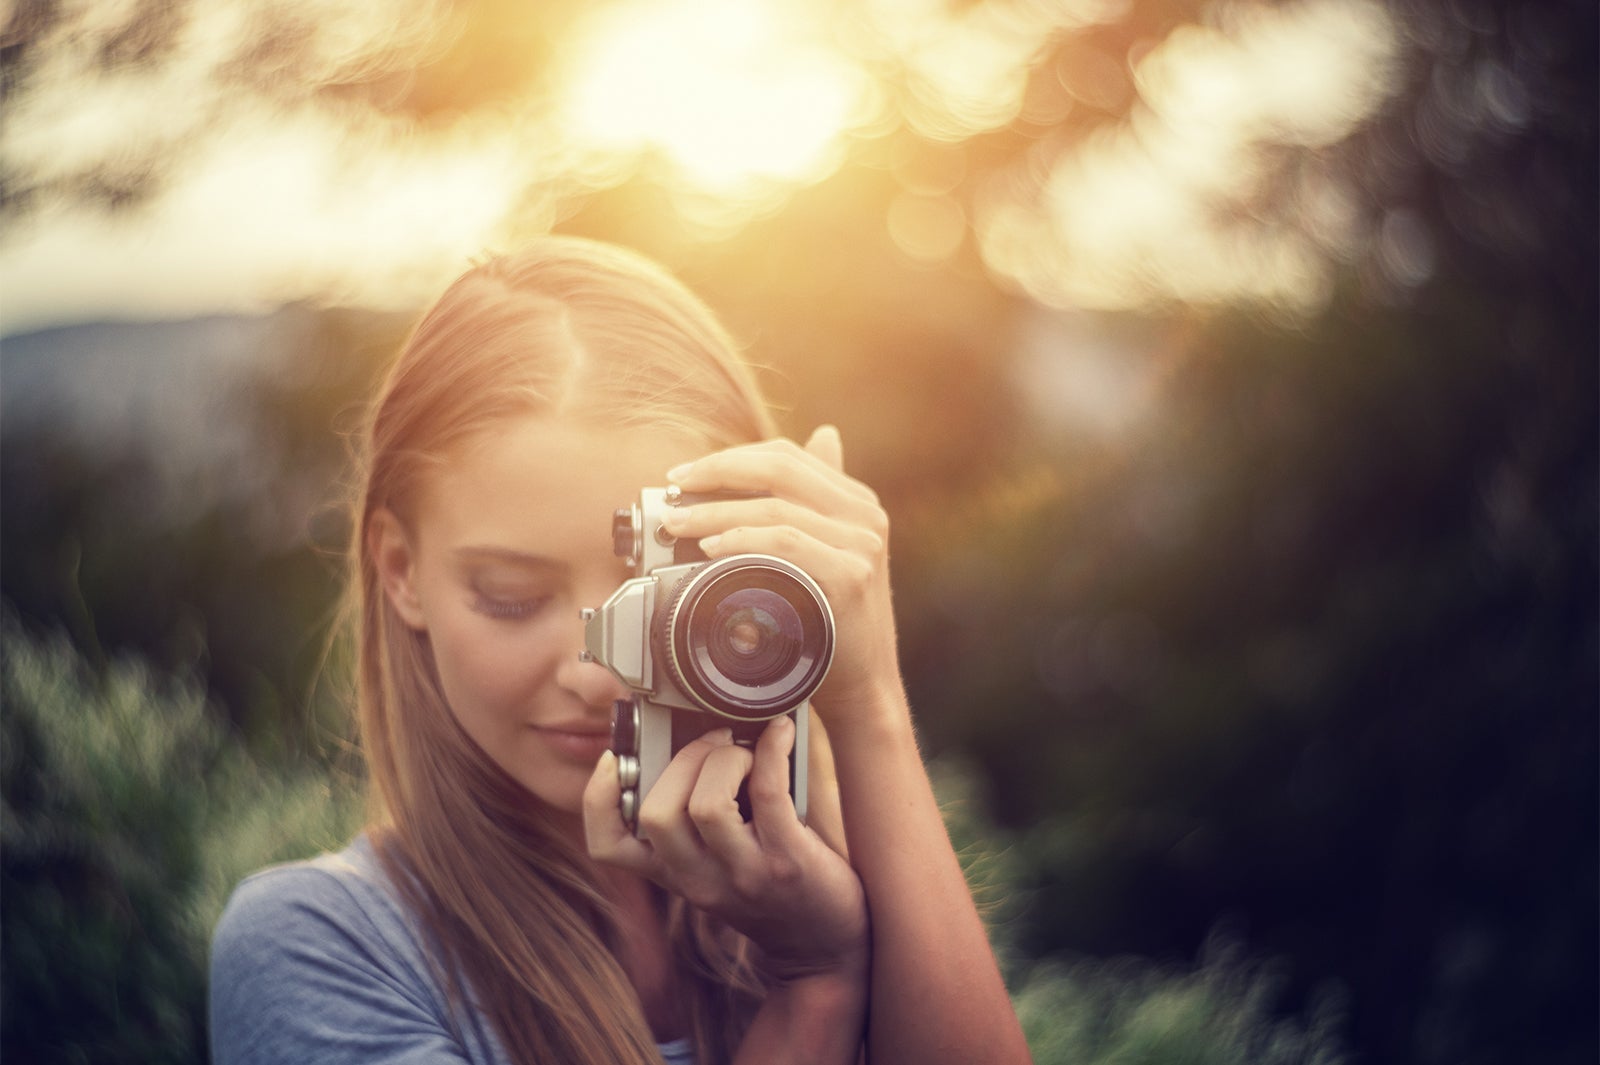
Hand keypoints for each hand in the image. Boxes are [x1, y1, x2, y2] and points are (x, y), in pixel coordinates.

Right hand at [583, 716, 868, 980]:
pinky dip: (771, 751)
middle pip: (657, 813)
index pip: (608, 846)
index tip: (613, 759)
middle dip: (682, 759)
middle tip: (713, 742)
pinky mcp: (787, 863)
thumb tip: (689, 738)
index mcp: (674, 873)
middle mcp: (699, 880)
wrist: (823, 943)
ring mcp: (743, 874)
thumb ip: (693, 823)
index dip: (597, 798)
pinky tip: (779, 734)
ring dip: (725, 759)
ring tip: (746, 752)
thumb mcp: (715, 865)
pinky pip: (768, 793)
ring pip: (706, 805)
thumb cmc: (769, 886)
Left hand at [660, 426, 906, 739]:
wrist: (863, 685)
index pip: (786, 456)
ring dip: (715, 511)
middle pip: (781, 468)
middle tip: (675, 487)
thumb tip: (824, 434)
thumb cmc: (833, 623)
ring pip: (775, 506)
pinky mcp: (850, 576)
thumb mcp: (830, 552)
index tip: (686, 474)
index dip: (731, 458)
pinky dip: (741, 540)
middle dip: (717, 472)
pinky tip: (711, 547)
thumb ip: (820, 501)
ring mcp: (862, 544)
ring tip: (678, 524)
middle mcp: (865, 515)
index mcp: (857, 502)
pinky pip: (784, 543)